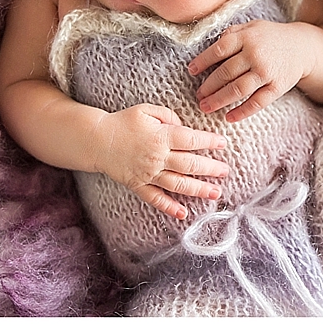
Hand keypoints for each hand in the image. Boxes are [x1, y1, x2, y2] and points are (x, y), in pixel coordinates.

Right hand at [92, 103, 229, 219]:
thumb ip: (168, 116)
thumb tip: (183, 126)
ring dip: (198, 189)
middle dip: (210, 168)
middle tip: (225, 171)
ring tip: (215, 192)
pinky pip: (156, 198)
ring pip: (178, 183)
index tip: (222, 144)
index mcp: (161, 136)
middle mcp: (157, 157)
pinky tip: (183, 213)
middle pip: (189, 164)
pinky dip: (169, 207)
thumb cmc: (123, 122)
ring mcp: (148, 173)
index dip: (209, 142)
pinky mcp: (138, 185)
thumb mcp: (146, 110)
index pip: (191, 140)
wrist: (97, 140)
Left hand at [188, 20, 312, 122]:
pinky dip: (242, 111)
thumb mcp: (252, 27)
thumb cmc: (270, 37)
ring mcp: (266, 72)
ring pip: (238, 89)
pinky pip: (257, 102)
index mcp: (246, 37)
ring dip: (219, 100)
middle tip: (198, 95)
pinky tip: (229, 117)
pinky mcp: (277, 87)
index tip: (191, 71)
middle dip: (208, 86)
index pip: (219, 50)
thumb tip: (210, 47)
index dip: (203, 62)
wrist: (303, 47)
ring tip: (205, 107)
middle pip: (225, 72)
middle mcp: (255, 54)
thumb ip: (232, 34)